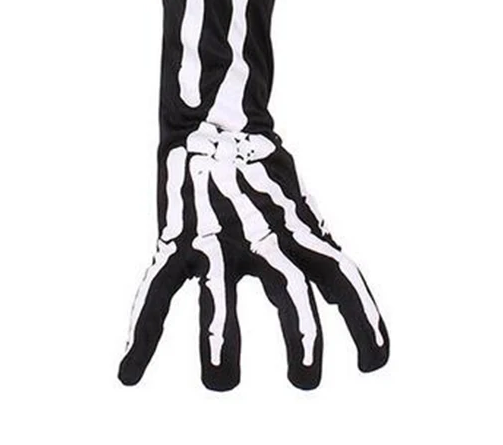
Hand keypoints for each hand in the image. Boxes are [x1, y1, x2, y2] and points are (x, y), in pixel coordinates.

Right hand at [117, 121, 388, 389]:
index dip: (365, 319)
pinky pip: (156, 290)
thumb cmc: (262, 173)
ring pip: (219, 294)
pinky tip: (128, 374)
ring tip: (221, 384)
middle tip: (306, 381)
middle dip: (302, 336)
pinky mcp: (175, 237)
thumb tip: (341, 295)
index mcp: (297, 229)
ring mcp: (215, 236)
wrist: (214, 119)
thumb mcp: (299, 209)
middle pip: (289, 287)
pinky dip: (142, 334)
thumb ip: (317, 249)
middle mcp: (261, 233)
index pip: (343, 274)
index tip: (375, 364)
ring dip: (221, 342)